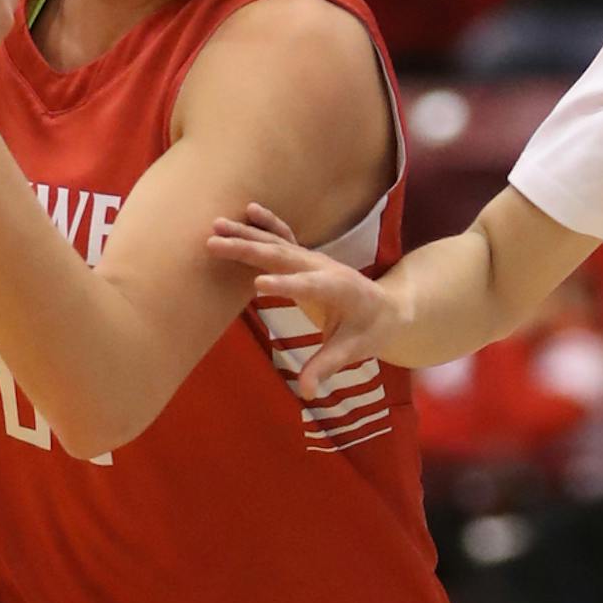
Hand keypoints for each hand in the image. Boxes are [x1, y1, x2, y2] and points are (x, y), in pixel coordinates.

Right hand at [208, 203, 404, 396]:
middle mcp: (324, 267)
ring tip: (216, 226)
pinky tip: (247, 211)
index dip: (285, 284)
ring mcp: (314, 259)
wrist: (388, 306)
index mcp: (339, 289)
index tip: (258, 284)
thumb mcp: (354, 351)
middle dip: (248, 250)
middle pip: (283, 256)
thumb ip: (327, 366)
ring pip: (277, 242)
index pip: (309, 286)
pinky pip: (285, 236)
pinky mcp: (306, 258)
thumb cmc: (370, 330)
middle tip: (214, 245)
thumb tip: (306, 392)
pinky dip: (267, 223)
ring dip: (247, 234)